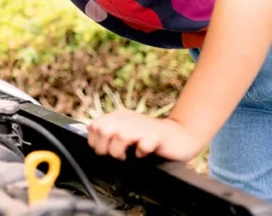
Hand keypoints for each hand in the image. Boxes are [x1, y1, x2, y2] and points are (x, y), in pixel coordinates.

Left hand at [86, 110, 205, 162]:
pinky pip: (144, 144)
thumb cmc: (151, 137)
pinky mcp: (158, 136)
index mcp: (119, 116)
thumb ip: (109, 132)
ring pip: (119, 136)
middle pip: (103, 130)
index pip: (94, 127)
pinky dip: (140, 151)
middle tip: (114, 155)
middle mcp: (130, 118)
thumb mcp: (126, 131)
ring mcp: (144, 126)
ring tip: (126, 156)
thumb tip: (90, 136)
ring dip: (119, 151)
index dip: (95, 142)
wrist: (180, 135)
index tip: (103, 151)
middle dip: (104, 148)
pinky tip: (142, 154)